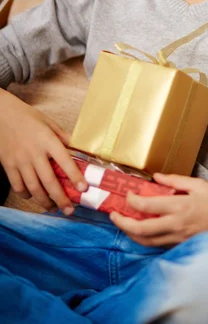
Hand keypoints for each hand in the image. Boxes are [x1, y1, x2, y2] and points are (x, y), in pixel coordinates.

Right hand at [0, 89, 86, 213]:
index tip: (84, 189)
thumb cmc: (28, 117)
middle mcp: (34, 152)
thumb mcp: (49, 122)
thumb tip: (80, 149)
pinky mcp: (8, 165)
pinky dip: (26, 194)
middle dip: (60, 198)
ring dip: (44, 201)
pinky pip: (17, 186)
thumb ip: (64, 137)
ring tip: (54, 208)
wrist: (1, 114)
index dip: (75, 176)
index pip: (65, 161)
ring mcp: (20, 160)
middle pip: (49, 181)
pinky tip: (34, 196)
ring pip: (33, 187)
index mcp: (48, 140)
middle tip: (70, 209)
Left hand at [110, 172, 207, 246]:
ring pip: (147, 242)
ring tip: (123, 224)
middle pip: (141, 230)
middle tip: (113, 215)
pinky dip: (146, 239)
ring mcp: (178, 239)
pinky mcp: (182, 247)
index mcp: (179, 207)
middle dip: (122, 223)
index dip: (132, 202)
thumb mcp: (199, 185)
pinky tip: (142, 232)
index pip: (147, 207)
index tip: (126, 195)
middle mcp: (176, 226)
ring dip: (131, 234)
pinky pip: (158, 245)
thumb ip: (175, 181)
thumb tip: (155, 178)